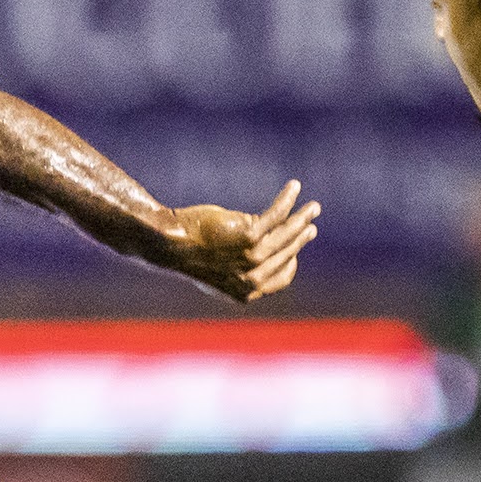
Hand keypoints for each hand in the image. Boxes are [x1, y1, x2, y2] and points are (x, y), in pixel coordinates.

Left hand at [167, 181, 319, 303]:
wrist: (168, 244)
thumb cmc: (189, 251)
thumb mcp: (221, 261)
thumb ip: (244, 260)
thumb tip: (266, 239)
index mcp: (245, 292)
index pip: (281, 278)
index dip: (292, 259)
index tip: (297, 243)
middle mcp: (252, 280)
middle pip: (288, 254)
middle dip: (302, 236)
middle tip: (311, 222)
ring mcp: (251, 259)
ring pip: (286, 235)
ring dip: (302, 217)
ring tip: (312, 206)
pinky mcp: (247, 237)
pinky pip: (275, 216)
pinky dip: (287, 200)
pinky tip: (293, 189)